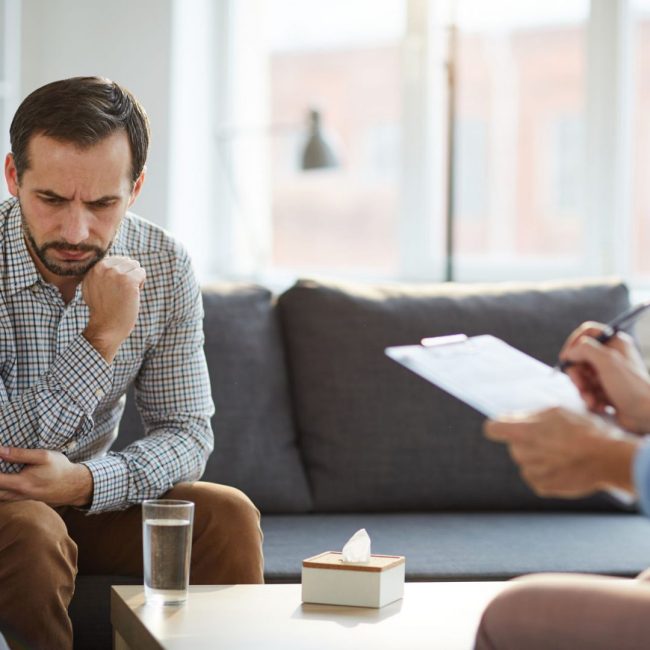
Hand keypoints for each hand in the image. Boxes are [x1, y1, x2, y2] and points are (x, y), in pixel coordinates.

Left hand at [0, 447, 92, 506]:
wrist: (74, 485)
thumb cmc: (60, 469)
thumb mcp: (44, 457)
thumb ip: (20, 455)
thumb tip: (0, 451)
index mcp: (20, 483)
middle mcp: (17, 494)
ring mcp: (19, 498)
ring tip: (3, 472)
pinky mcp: (23, 498)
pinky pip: (4, 496)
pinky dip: (1, 489)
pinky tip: (5, 479)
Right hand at [82, 256, 145, 362]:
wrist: (106, 327)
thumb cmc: (103, 310)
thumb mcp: (93, 286)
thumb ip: (100, 273)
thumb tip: (112, 261)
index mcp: (94, 268)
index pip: (117, 259)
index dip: (120, 274)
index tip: (114, 289)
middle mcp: (103, 268)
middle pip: (127, 261)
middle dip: (129, 275)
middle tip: (122, 292)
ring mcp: (116, 273)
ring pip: (136, 266)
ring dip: (136, 279)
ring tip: (127, 293)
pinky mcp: (128, 280)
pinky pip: (142, 272)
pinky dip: (141, 284)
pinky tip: (133, 295)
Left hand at [484, 407, 637, 497]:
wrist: (607, 459)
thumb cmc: (583, 430)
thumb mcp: (555, 412)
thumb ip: (528, 416)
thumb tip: (511, 418)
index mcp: (520, 432)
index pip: (492, 429)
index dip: (500, 426)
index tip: (509, 426)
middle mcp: (521, 453)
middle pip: (514, 446)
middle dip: (527, 441)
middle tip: (552, 439)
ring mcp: (530, 472)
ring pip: (527, 461)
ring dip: (538, 458)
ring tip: (563, 453)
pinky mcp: (541, 487)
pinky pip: (537, 477)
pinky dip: (547, 473)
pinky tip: (565, 466)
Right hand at [559, 321, 649, 433]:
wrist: (647, 415)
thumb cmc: (631, 387)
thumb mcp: (607, 361)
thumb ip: (584, 349)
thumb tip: (569, 354)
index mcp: (615, 343)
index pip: (587, 332)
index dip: (574, 343)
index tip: (567, 358)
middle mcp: (611, 356)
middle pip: (580, 356)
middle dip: (577, 374)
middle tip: (581, 385)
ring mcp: (608, 373)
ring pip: (582, 375)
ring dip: (583, 390)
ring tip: (592, 400)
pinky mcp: (606, 389)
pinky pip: (588, 389)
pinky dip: (590, 398)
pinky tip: (599, 406)